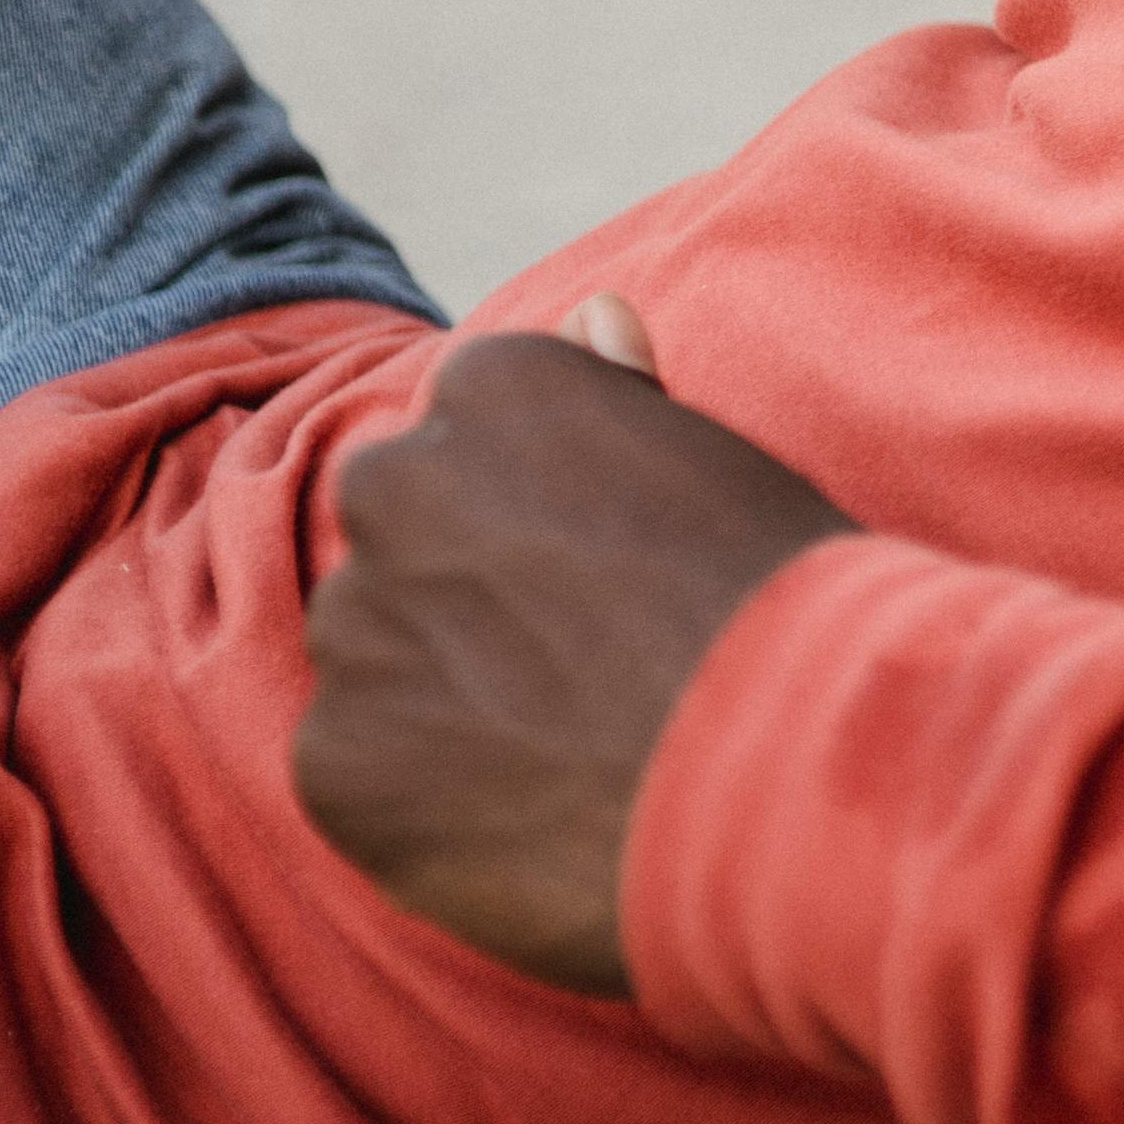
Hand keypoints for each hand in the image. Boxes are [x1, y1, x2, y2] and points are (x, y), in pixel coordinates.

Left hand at [295, 295, 853, 996]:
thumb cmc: (781, 604)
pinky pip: (358, 767)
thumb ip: (620, 393)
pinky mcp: (334, 756)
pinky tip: (526, 812)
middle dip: (464, 591)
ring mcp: (358, 623)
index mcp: (496, 386)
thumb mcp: (719, 462)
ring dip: (439, 691)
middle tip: (577, 663)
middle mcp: (397, 482)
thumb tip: (590, 311)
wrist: (790, 769)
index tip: (607, 571)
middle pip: (402, 535)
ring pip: (376, 650)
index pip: (469, 434)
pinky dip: (421, 797)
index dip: (537, 515)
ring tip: (562, 747)